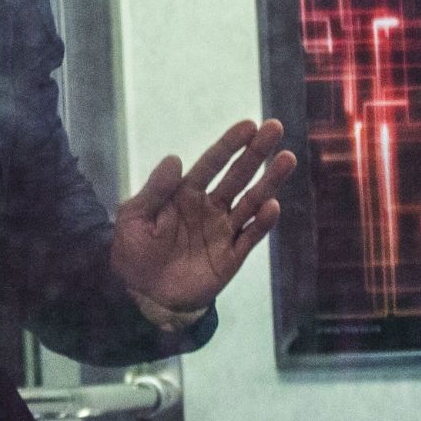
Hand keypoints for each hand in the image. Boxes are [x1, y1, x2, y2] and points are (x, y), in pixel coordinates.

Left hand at [111, 119, 295, 323]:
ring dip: (269, 181)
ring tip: (286, 159)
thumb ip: (155, 190)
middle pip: (237, 175)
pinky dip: (262, 222)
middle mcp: (208, 208)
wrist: (140, 295)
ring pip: (251, 201)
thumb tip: (174, 158)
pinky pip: (250, 237)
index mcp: (185, 194)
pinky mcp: (230, 257)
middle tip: (275, 128)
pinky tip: (271, 206)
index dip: (229, 145)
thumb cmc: (133, 252)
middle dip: (256, 152)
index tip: (249, 125)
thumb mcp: (134, 216)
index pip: (211, 164)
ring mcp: (222, 231)